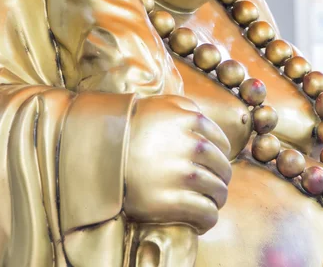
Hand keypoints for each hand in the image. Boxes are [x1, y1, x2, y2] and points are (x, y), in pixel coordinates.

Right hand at [124, 94, 231, 233]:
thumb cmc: (131, 126)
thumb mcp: (160, 104)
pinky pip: (206, 213)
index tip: (214, 164)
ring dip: (216, 199)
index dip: (221, 155)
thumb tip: (204, 118)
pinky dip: (208, 218)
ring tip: (208, 203)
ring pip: (218, 191)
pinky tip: (201, 219)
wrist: (100, 151)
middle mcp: (192, 146)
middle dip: (221, 178)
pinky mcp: (171, 201)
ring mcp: (182, 174)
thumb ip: (186, 106)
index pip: (222, 143)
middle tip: (213, 185)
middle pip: (222, 168)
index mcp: (191, 121)